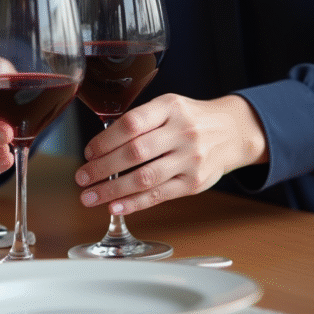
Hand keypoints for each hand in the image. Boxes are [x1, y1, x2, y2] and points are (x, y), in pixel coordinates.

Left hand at [74, 93, 267, 214]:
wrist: (233, 132)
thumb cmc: (191, 119)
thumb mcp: (168, 106)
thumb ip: (140, 121)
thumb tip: (100, 146)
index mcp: (170, 108)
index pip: (132, 124)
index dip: (105, 140)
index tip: (88, 152)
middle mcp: (182, 132)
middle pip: (135, 153)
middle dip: (102, 168)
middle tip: (81, 177)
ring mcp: (190, 159)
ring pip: (145, 178)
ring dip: (112, 190)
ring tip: (89, 197)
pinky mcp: (194, 183)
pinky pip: (159, 196)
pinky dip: (134, 203)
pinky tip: (115, 207)